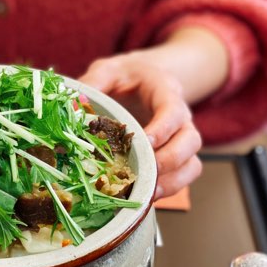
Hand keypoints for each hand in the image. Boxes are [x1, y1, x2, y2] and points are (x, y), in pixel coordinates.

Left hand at [79, 52, 202, 198]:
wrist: (139, 80)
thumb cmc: (125, 76)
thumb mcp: (108, 70)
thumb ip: (94, 82)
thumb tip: (75, 105)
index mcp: (165, 91)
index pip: (173, 111)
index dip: (162, 129)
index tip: (145, 143)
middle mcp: (180, 117)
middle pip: (190, 141)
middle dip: (170, 160)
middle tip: (143, 172)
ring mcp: (181, 139)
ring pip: (191, 163)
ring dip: (172, 181)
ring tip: (146, 193)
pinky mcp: (175, 156)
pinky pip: (183, 177)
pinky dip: (169, 189)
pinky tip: (146, 196)